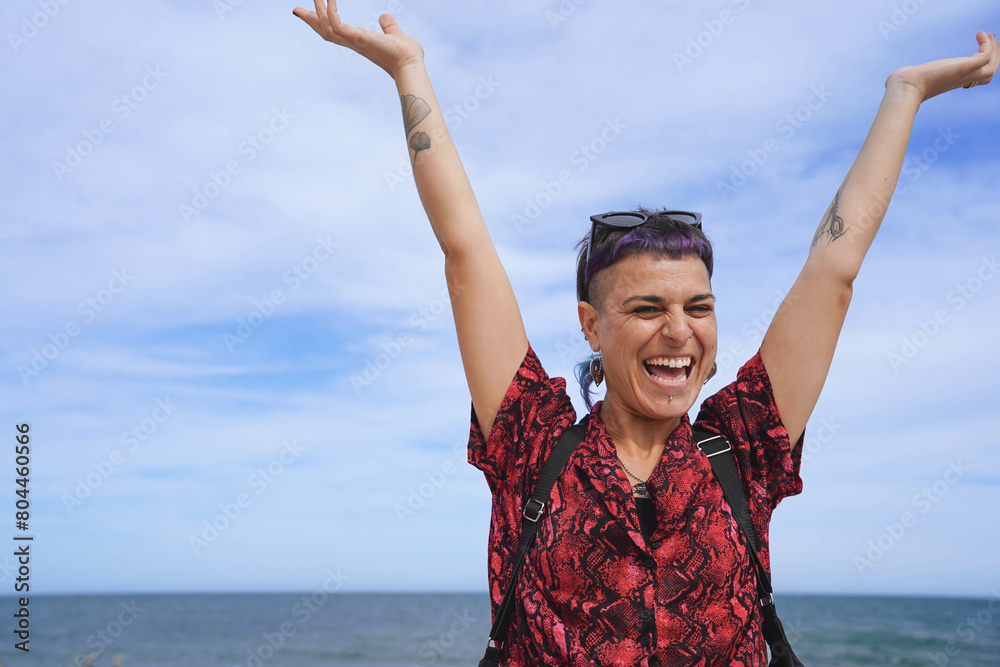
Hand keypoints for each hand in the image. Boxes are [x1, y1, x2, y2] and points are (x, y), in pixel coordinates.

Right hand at [292, 0, 424, 78]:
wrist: (410, 63)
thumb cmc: (405, 53)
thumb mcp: (394, 33)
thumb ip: (388, 26)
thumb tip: (383, 17)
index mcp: (359, 41)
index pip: (335, 32)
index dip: (323, 23)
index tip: (311, 14)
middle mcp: (353, 43)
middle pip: (324, 32)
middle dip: (311, 21)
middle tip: (297, 9)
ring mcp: (353, 41)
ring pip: (326, 28)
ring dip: (317, 13)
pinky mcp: (356, 38)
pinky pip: (335, 24)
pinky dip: (330, 12)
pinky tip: (331, 0)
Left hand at [886, 30, 998, 101]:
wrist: (904, 88)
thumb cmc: (901, 86)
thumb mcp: (909, 80)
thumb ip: (907, 77)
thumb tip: (895, 78)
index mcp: (950, 83)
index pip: (974, 79)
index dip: (981, 67)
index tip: (983, 53)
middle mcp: (959, 81)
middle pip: (988, 73)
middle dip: (994, 58)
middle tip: (994, 41)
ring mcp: (963, 75)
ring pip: (991, 66)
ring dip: (994, 50)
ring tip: (990, 35)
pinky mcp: (964, 67)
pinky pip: (985, 55)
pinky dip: (986, 44)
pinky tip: (979, 33)